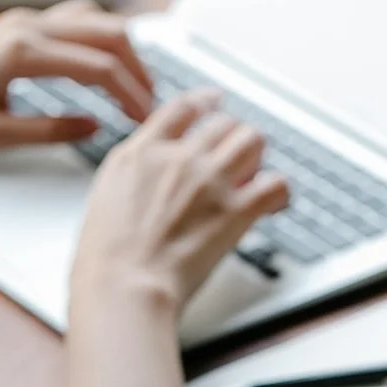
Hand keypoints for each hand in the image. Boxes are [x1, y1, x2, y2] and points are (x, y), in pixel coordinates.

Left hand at [0, 0, 152, 156]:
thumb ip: (49, 131)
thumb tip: (94, 127)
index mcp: (22, 54)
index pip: (99, 68)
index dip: (132, 95)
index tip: (149, 120)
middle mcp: (25, 29)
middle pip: (107, 33)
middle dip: (139, 69)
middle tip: (153, 103)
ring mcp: (21, 23)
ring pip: (94, 20)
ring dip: (123, 50)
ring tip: (136, 86)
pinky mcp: (17, 27)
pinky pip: (74, 22)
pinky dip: (101, 42)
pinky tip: (106, 68)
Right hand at [70, 90, 289, 316]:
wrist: (125, 284)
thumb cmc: (108, 258)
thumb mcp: (106, 196)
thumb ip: (136, 175)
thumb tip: (152, 176)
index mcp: (142, 152)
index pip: (182, 108)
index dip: (205, 102)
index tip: (215, 101)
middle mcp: (179, 158)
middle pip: (223, 123)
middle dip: (233, 139)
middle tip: (237, 158)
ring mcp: (210, 181)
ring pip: (252, 140)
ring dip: (257, 157)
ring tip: (253, 177)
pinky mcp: (236, 211)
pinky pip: (276, 184)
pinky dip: (279, 192)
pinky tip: (273, 204)